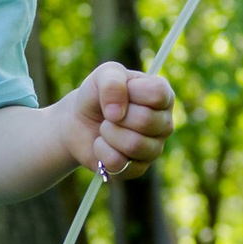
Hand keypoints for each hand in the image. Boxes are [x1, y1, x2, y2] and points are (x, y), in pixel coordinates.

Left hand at [63, 61, 174, 177]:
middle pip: (146, 121)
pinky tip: (102, 145)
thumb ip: (112, 81)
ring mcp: (154, 149)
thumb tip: (117, 113)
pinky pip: (119, 163)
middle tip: (108, 113)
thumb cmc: (97, 95)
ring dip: (108, 133)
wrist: (78, 121)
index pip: (158, 94)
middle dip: (116, 115)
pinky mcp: (138, 169)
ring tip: (104, 128)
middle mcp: (164, 123)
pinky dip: (101, 151)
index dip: (132, 93)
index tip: (121, 91)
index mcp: (163, 95)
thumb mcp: (102, 74)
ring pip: (134, 145)